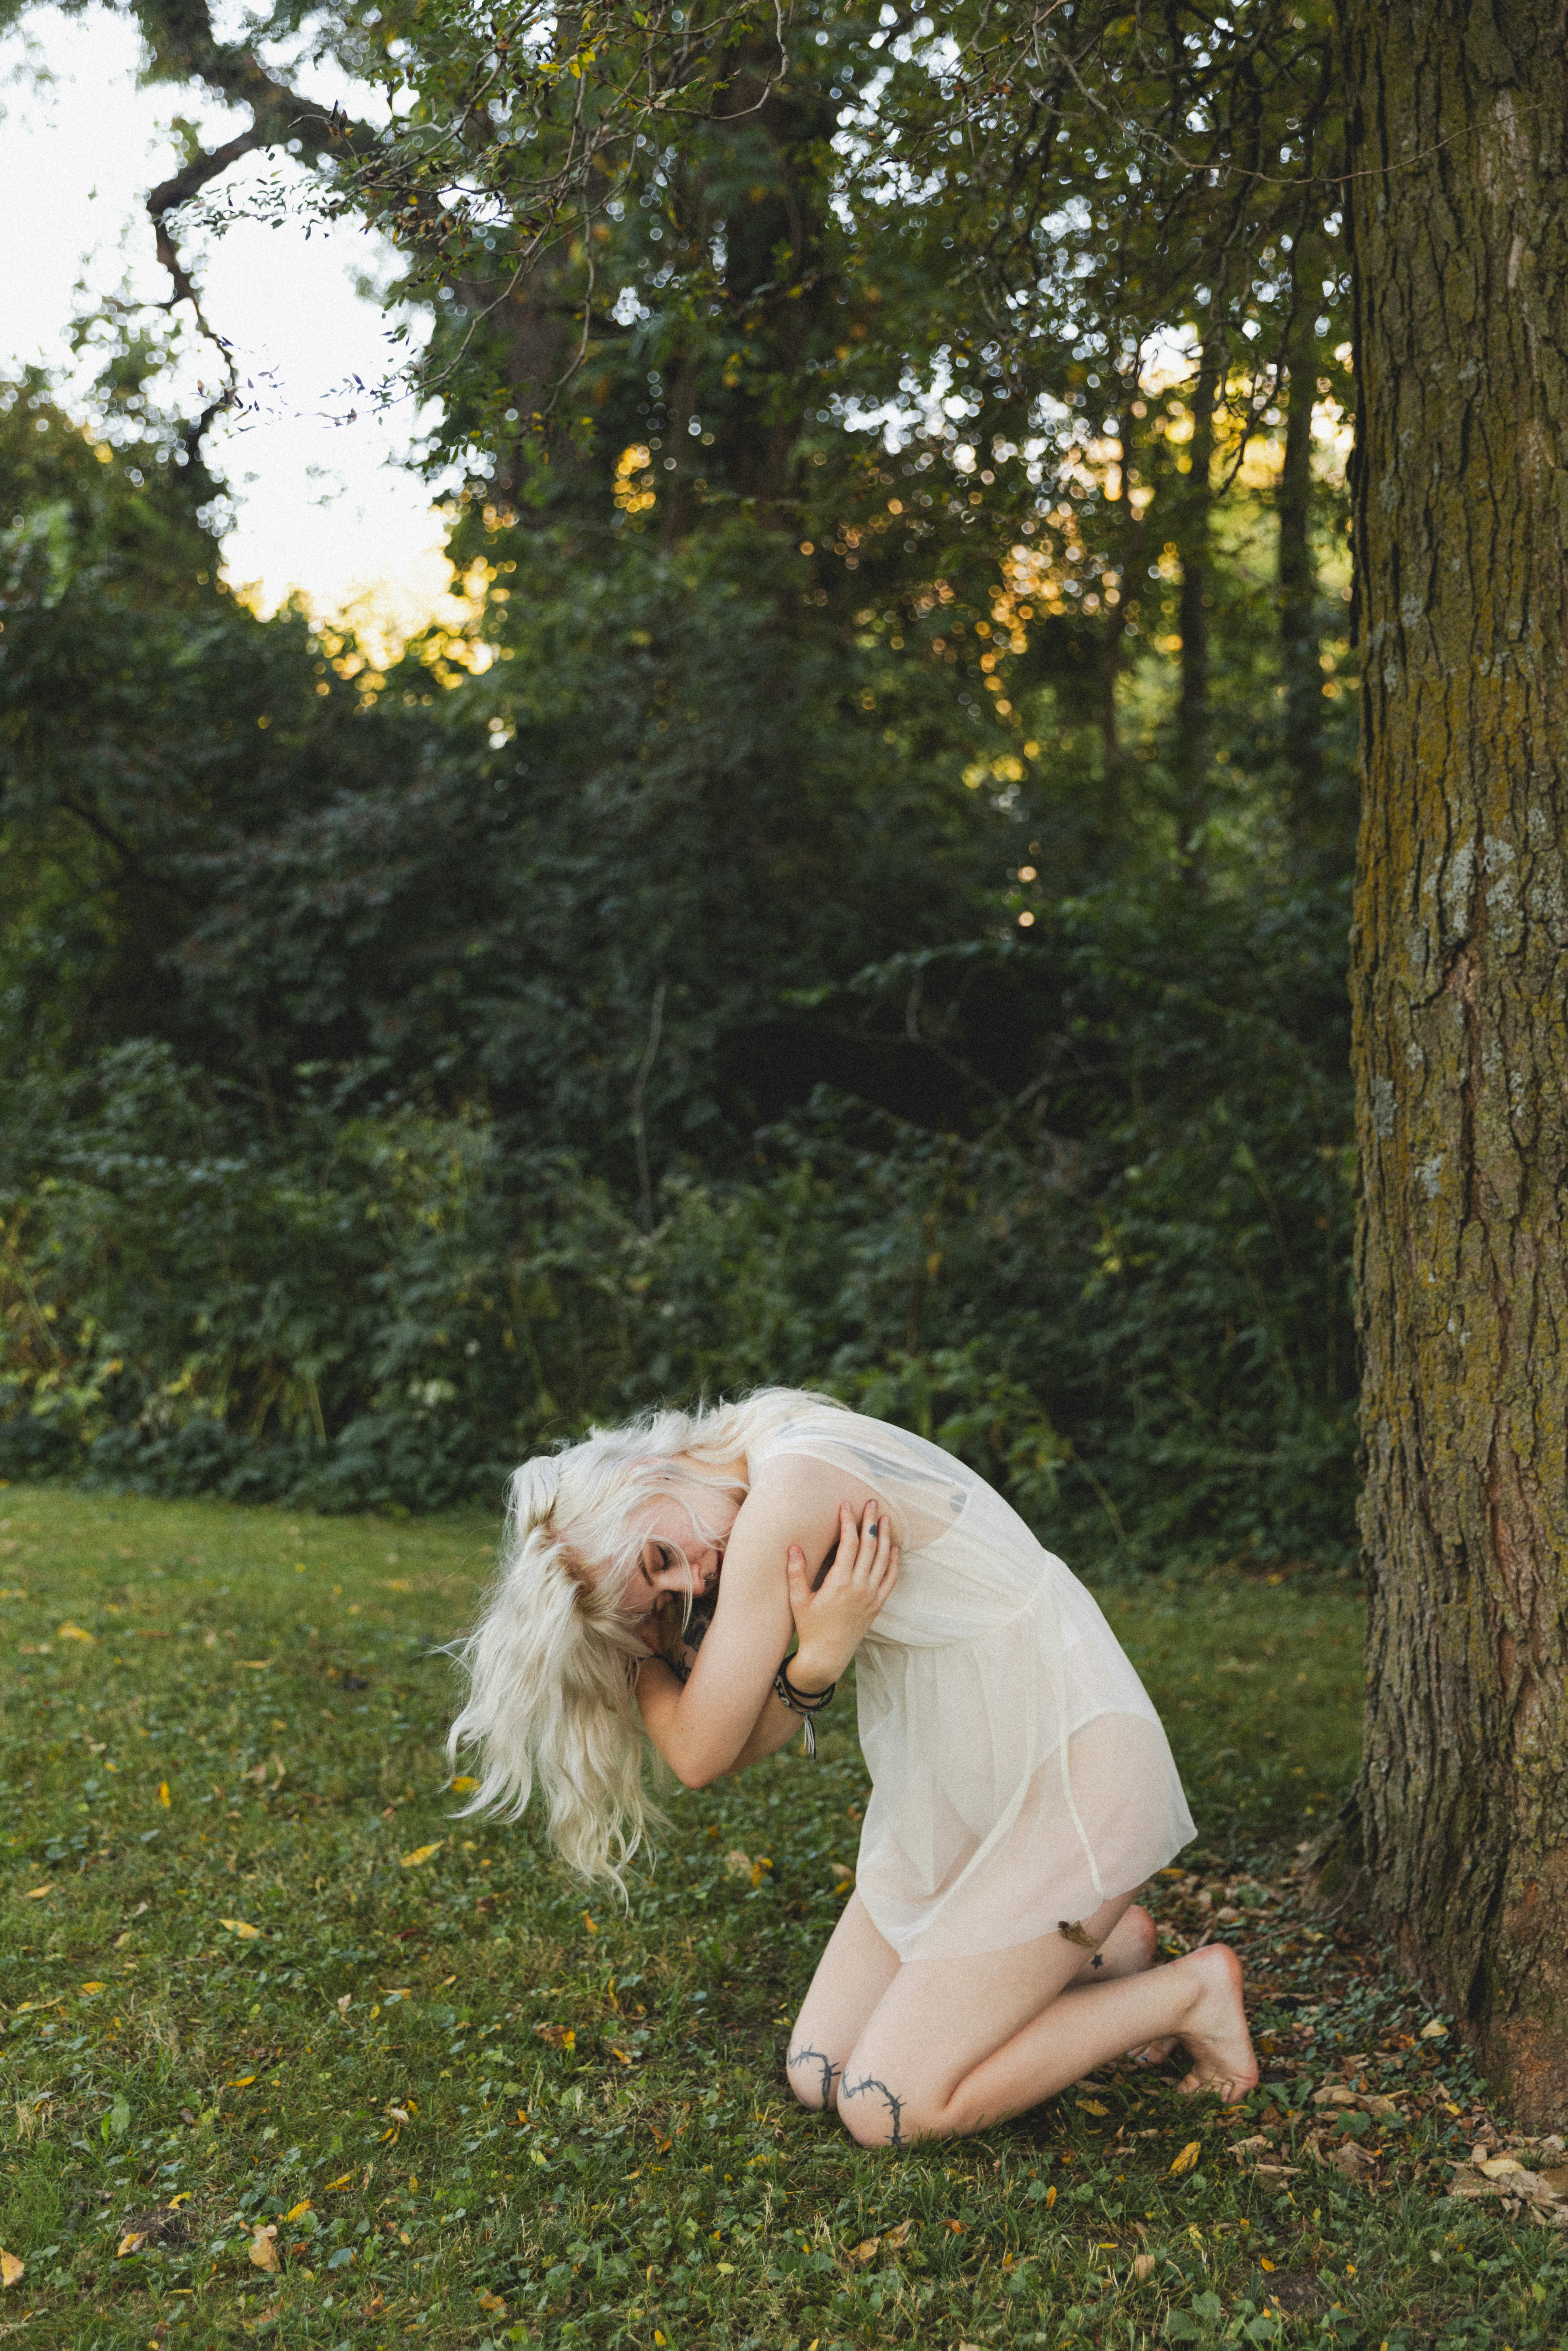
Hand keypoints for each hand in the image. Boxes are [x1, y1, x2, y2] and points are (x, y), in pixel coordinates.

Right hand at [785, 1501, 898, 1689]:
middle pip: (869, 1546)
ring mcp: (871, 1596)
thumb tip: (794, 1546)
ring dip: (885, 1537)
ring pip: (883, 1560)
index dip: (848, 1522)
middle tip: (872, 1502)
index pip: (848, 1544)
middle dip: (871, 1522)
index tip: (847, 1505)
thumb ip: (795, 1572)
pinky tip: (894, 1549)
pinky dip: (894, 1562)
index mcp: (839, 1583)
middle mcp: (859, 1587)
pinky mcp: (877, 1605)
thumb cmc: (809, 1628)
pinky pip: (890, 1580)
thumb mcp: (797, 1600)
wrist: (826, 1657)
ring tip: (886, 1518)